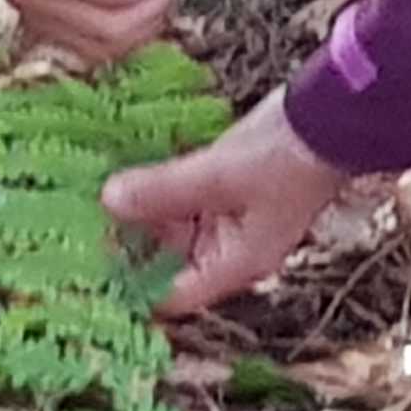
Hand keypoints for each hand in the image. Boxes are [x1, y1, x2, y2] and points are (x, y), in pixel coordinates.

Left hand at [101, 93, 352, 311]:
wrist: (333, 114)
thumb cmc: (286, 156)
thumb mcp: (219, 175)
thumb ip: (163, 191)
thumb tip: (107, 202)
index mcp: (235, 263)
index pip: (171, 296)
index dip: (129, 286)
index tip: (85, 267)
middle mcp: (231, 249)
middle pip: (166, 260)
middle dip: (129, 241)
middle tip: (77, 222)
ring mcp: (230, 217)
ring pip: (171, 226)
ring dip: (140, 209)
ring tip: (92, 192)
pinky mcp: (227, 187)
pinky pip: (182, 197)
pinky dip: (158, 187)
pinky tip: (126, 170)